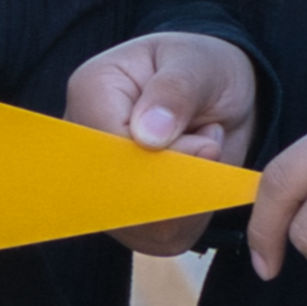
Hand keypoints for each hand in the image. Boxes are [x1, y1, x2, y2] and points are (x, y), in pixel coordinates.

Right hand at [66, 32, 258, 255]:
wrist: (221, 93)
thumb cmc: (203, 68)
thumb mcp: (198, 65)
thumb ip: (175, 93)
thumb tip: (147, 136)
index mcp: (91, 91)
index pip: (109, 148)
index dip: (162, 160)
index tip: (207, 142)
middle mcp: (84, 142)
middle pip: (116, 194)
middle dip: (177, 184)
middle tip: (212, 144)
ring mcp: (100, 183)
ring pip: (139, 226)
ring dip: (189, 200)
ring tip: (203, 153)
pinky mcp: (126, 216)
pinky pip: (158, 240)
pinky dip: (193, 218)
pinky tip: (200, 182)